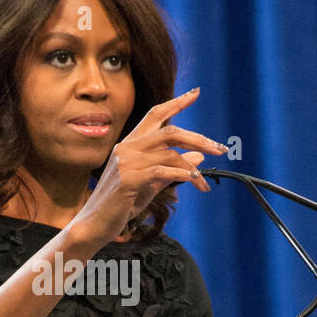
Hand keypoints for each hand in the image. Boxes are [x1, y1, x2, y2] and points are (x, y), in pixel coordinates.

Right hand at [70, 88, 226, 245]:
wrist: (96, 224)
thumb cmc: (122, 204)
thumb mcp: (152, 182)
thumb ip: (173, 167)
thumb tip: (200, 156)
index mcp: (130, 144)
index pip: (155, 115)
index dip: (176, 102)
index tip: (196, 92)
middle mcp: (127, 148)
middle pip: (169, 131)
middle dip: (199, 138)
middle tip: (220, 149)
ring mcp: (126, 162)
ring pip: (170, 154)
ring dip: (193, 168)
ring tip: (205, 182)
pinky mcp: (128, 179)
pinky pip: (162, 172)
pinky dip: (182, 176)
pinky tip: (195, 182)